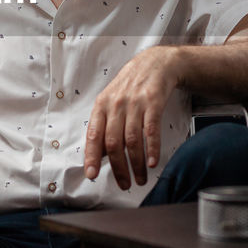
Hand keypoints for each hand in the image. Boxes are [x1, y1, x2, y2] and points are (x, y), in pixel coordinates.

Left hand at [84, 47, 178, 189]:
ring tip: (140, 179)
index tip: (91, 175)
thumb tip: (100, 155)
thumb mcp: (112, 101)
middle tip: (124, 184)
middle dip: (118, 168)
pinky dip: (152, 149)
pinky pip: (151, 130)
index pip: (94, 135)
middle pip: (114, 142)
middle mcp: (116, 105)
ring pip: (132, 140)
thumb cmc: (130, 86)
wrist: (155, 64)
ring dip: (136, 164)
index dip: (92, 157)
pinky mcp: (153, 102)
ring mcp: (135, 103)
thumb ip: (105, 126)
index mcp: (102, 106)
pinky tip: (153, 162)